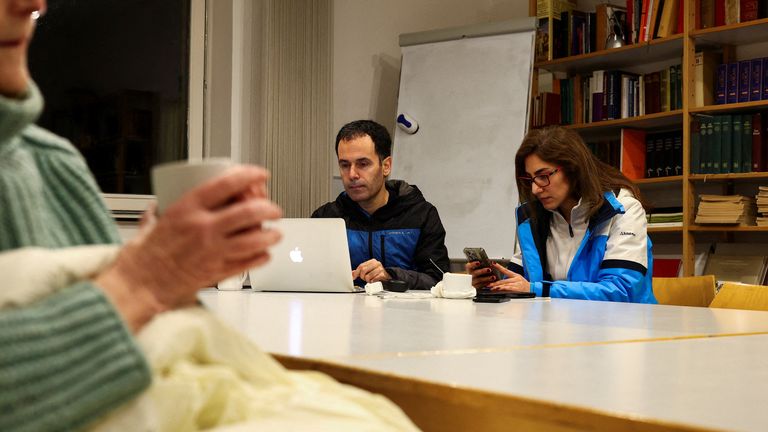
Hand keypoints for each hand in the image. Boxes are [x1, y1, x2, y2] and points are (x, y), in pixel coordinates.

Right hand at [96, 165, 281, 330]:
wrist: (140, 284)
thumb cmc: (143, 255)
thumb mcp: (152, 222)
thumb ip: (161, 210)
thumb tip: (161, 201)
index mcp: (188, 209)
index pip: (226, 184)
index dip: (249, 175)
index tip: (260, 174)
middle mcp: (204, 228)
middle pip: (249, 211)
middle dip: (268, 208)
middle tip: (273, 210)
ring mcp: (213, 251)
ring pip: (255, 239)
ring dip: (270, 235)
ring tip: (275, 233)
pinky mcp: (217, 272)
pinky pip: (248, 263)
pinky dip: (261, 257)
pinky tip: (264, 254)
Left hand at [352, 259, 391, 282]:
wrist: (387, 276)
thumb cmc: (377, 273)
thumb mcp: (368, 270)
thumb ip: (360, 271)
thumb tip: (352, 273)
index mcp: (372, 261)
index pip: (361, 266)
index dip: (356, 272)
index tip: (353, 277)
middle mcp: (376, 263)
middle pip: (363, 270)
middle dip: (362, 276)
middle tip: (364, 279)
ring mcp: (380, 269)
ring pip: (368, 276)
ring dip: (367, 280)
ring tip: (370, 280)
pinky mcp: (383, 274)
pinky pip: (373, 279)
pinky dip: (372, 281)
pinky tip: (373, 280)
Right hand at [466, 260, 496, 288]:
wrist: (471, 279)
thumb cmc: (476, 271)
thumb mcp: (476, 267)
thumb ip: (480, 264)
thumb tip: (489, 261)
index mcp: (469, 268)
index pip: (469, 266)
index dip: (474, 264)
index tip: (479, 262)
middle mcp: (470, 275)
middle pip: (475, 273)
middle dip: (482, 271)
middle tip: (489, 269)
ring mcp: (472, 281)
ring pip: (479, 280)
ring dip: (487, 278)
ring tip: (493, 277)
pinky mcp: (476, 286)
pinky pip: (482, 285)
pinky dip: (487, 283)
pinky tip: (492, 282)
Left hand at [486, 263, 529, 292]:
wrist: (532, 288)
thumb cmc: (523, 284)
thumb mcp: (517, 279)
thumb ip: (508, 280)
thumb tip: (499, 282)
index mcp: (515, 275)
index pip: (506, 270)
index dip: (499, 267)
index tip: (493, 263)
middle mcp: (516, 279)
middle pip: (504, 280)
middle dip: (495, 282)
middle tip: (489, 284)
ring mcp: (517, 284)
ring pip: (506, 284)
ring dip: (498, 286)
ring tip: (492, 288)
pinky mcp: (518, 289)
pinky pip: (510, 288)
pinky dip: (504, 288)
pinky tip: (500, 289)